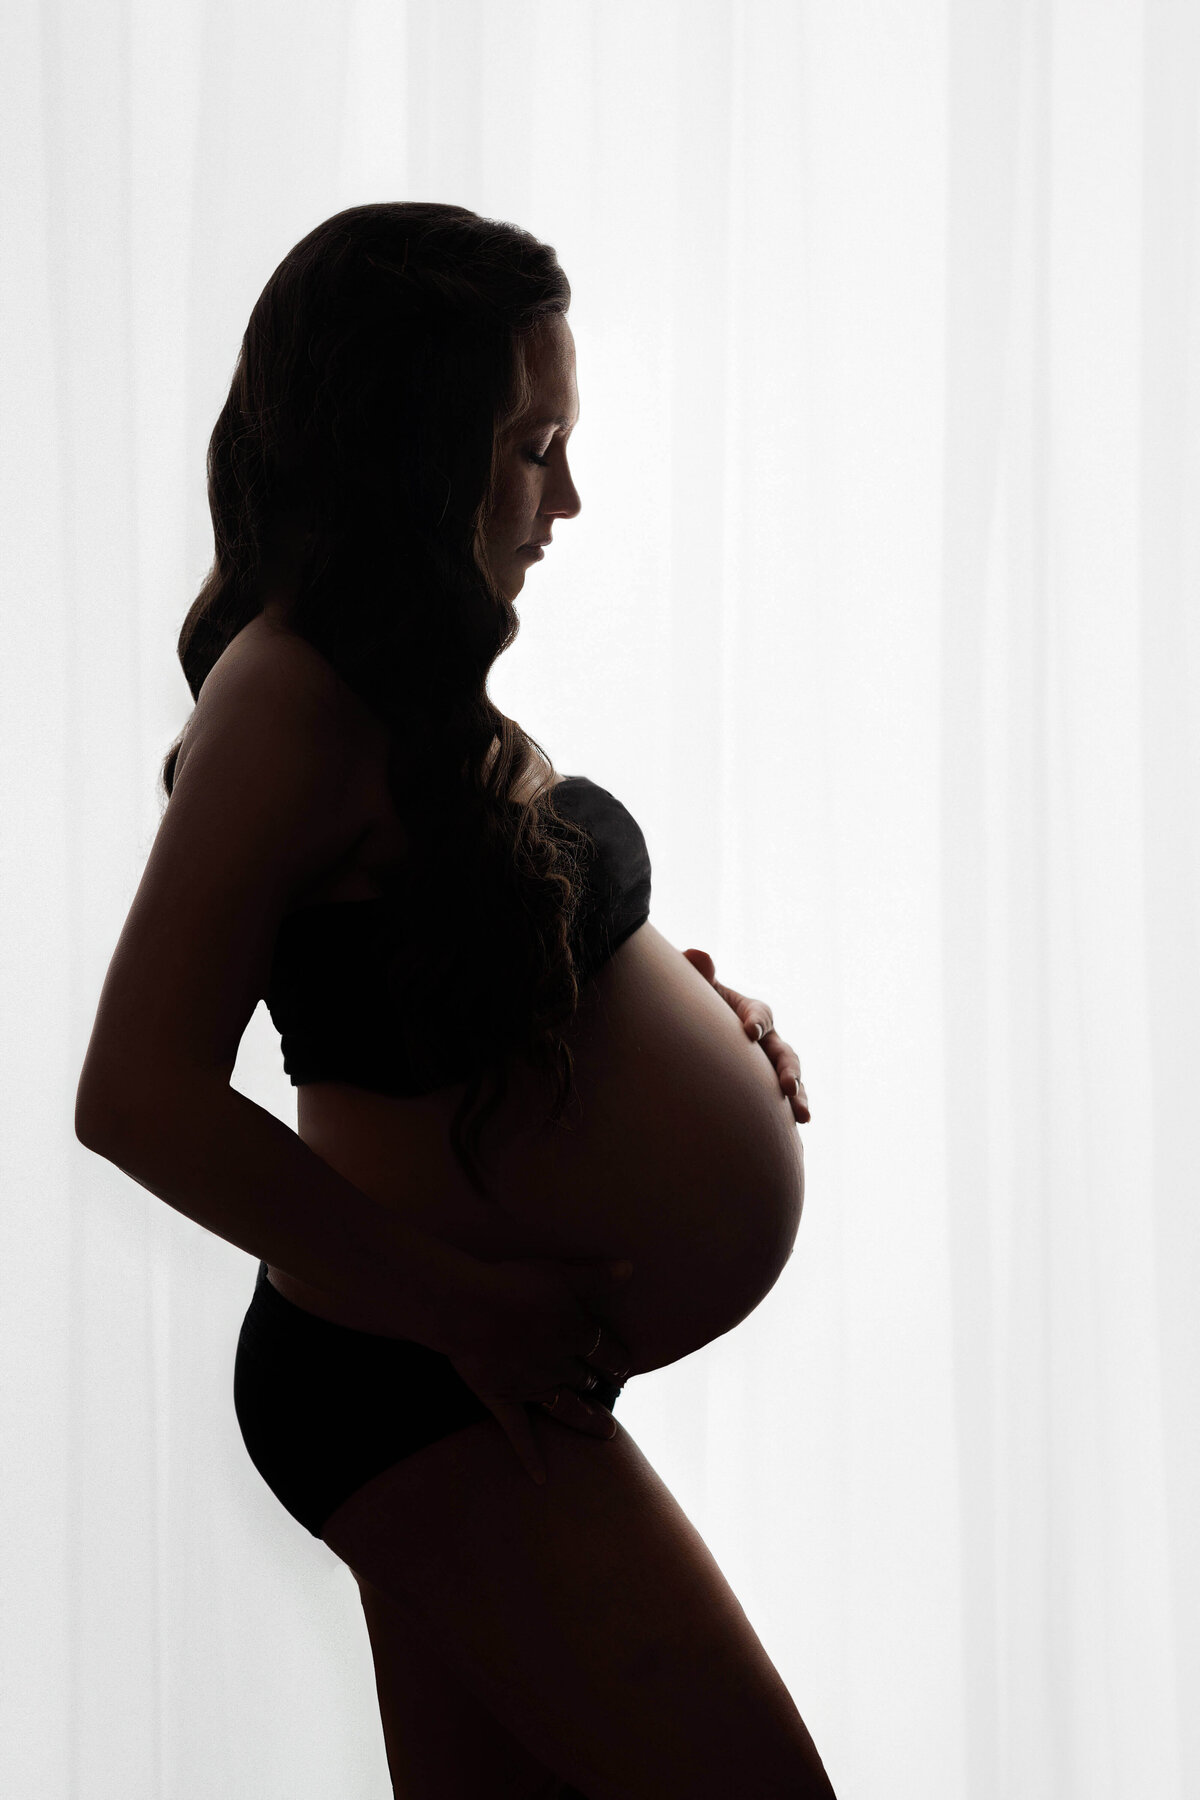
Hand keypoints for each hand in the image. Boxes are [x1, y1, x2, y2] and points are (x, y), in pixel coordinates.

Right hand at [445, 1255, 634, 1485]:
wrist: (468, 1309)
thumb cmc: (514, 1283)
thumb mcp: (561, 1271)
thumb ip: (596, 1275)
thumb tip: (629, 1269)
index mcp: (576, 1333)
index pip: (607, 1350)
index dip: (619, 1359)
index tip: (626, 1367)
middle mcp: (560, 1365)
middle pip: (589, 1380)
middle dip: (603, 1387)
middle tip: (613, 1393)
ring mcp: (532, 1387)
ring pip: (568, 1408)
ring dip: (588, 1420)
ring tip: (608, 1433)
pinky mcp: (503, 1401)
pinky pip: (520, 1434)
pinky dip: (531, 1457)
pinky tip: (541, 1478)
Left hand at [682, 947, 809, 1122]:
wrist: (690, 1038)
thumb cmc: (692, 1010)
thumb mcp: (693, 993)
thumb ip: (697, 976)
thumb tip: (696, 956)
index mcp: (749, 1012)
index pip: (760, 1014)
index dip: (756, 1020)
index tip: (748, 1031)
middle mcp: (766, 1039)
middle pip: (784, 1052)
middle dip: (788, 1069)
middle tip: (788, 1086)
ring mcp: (767, 1065)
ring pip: (790, 1078)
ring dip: (799, 1095)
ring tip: (803, 1116)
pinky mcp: (764, 1087)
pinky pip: (782, 1100)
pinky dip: (789, 1113)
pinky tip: (795, 1133)